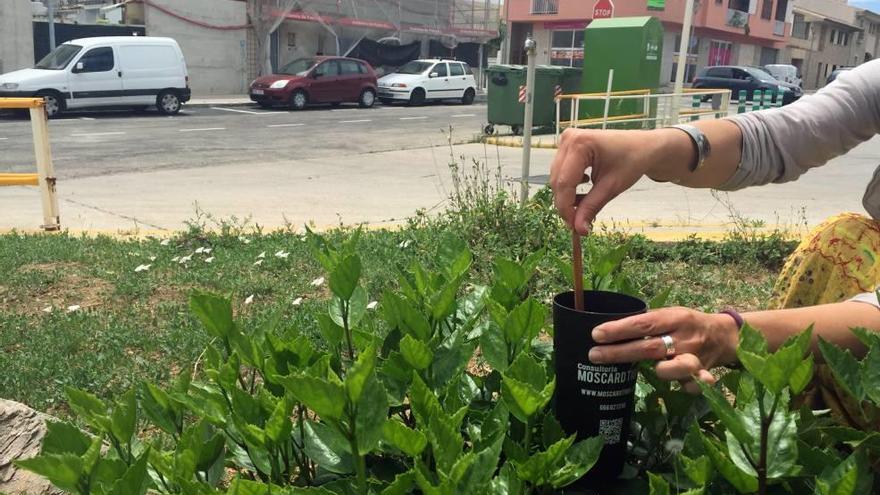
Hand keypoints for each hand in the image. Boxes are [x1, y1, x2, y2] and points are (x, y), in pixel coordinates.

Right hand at [549, 128, 656, 234]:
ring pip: (557, 178)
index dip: (566, 207)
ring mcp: (567, 141)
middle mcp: (569, 139)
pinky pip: (561, 172)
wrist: (643, 146)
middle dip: (565, 204)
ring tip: (584, 205)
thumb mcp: (612, 187)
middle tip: (578, 223)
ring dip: (567, 196)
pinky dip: (569, 186)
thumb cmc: (633, 160)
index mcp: (580, 144)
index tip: (573, 227)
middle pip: (558, 181)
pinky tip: (584, 188)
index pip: (564, 182)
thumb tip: (578, 229)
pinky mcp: (567, 147)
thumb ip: (591, 207)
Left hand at [587, 307, 739, 393]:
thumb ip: (647, 323)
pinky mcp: (702, 374)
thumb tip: (609, 331)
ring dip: (659, 370)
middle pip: (649, 347)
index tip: (596, 334)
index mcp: (675, 318)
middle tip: (594, 355)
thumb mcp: (669, 315)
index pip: (643, 323)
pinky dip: (690, 386)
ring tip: (640, 371)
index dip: (619, 330)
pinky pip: (695, 384)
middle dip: (620, 353)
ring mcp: (695, 357)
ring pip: (675, 367)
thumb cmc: (685, 325)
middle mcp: (684, 338)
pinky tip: (682, 387)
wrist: (723, 335)